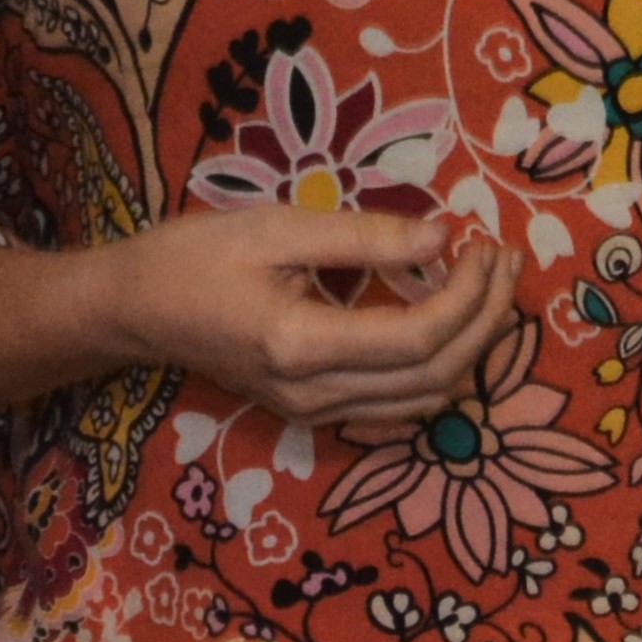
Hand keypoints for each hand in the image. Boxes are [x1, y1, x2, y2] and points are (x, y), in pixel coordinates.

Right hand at [107, 206, 519, 428]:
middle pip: (437, 375)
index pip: (420, 337)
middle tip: (505, 262)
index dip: (469, 295)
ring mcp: (315, 413)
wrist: (135, 309)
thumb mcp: (278, 228)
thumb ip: (365, 236)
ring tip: (491, 289)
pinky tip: (452, 330)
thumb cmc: (196, 257)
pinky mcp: (315, 413)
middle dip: (487, 320)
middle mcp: (315, 394)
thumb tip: (445, 237)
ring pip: (426, 400)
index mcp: (302, 346)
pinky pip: (399, 409)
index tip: (484, 245)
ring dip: (473, 348)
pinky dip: (440, 373)